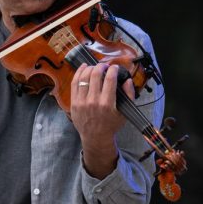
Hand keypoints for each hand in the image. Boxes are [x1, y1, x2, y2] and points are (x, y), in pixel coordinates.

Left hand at [70, 63, 134, 177]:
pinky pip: (74, 83)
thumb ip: (129, 95)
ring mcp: (82, 101)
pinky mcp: (74, 102)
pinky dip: (79, 72)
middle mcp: (93, 101)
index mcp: (107, 103)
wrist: (95, 137)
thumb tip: (127, 80)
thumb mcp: (123, 112)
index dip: (113, 70)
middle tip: (105, 66)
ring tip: (95, 67)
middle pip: (95, 75)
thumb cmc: (111, 125)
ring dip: (90, 68)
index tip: (115, 67)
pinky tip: (83, 67)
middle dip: (101, 66)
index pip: (110, 79)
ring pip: (84, 77)